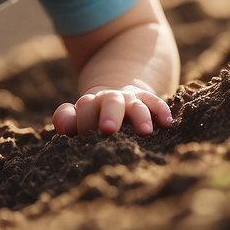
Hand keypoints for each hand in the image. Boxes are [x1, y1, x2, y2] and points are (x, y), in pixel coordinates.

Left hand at [52, 85, 172, 135]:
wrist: (115, 93)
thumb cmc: (94, 115)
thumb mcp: (80, 115)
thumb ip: (67, 119)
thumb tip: (62, 125)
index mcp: (90, 103)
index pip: (84, 108)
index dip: (82, 121)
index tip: (82, 136)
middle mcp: (111, 99)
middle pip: (110, 102)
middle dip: (109, 115)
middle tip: (107, 130)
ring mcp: (131, 100)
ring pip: (136, 105)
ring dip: (140, 117)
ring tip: (145, 132)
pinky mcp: (148, 101)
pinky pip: (156, 102)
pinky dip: (161, 110)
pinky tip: (167, 123)